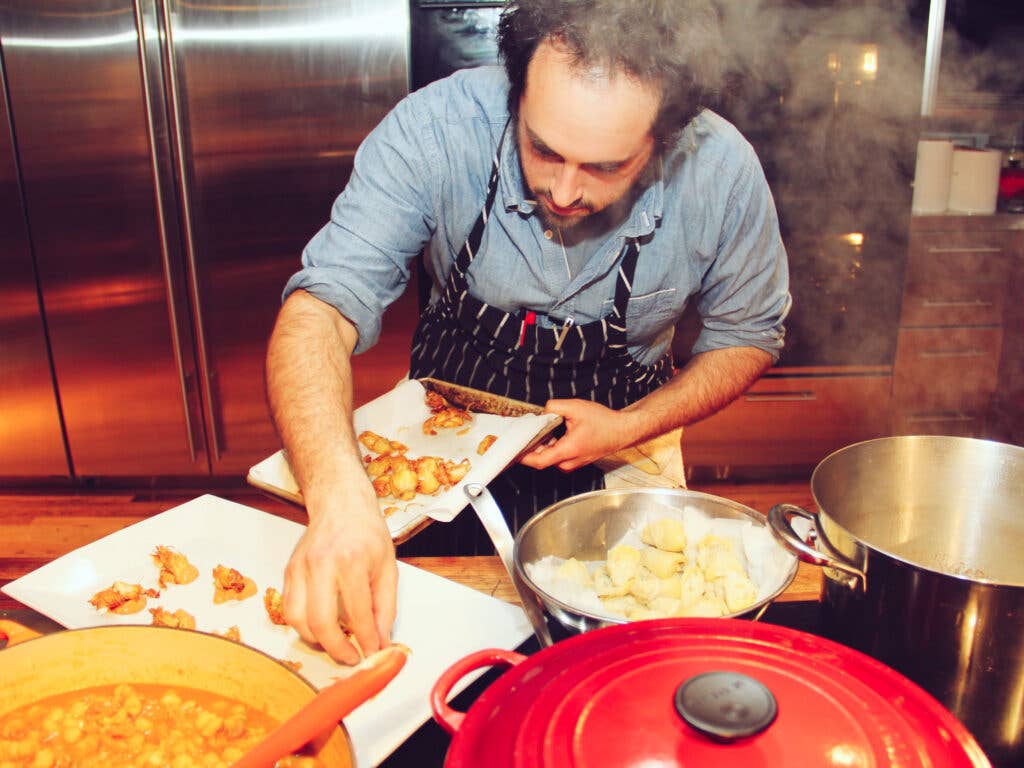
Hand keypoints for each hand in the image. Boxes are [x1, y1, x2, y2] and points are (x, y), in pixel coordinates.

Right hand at [282, 486, 397, 664]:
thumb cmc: (367, 533)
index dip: (366, 639)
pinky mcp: (289, 571)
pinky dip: (303, 625)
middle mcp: (322, 564)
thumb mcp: (388, 567)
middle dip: (336, 648)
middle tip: (351, 657)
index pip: (357, 613)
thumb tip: (381, 640)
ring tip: (336, 643)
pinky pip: (289, 609)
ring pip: (298, 620)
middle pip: (321, 621)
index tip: (372, 652)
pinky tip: (320, 627)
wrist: (341, 504)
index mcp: (351, 561)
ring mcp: (300, 568)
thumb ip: (385, 607)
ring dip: (317, 640)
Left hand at [519, 399, 638, 471]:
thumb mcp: (576, 407)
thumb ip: (555, 407)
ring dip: (542, 444)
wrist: (622, 430)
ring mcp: (572, 463)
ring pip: (549, 456)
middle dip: (531, 445)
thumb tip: (542, 412)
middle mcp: (569, 461)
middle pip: (541, 458)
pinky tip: (553, 433)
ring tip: (542, 428)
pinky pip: (557, 456)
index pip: (537, 460)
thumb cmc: (604, 422)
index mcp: (568, 450)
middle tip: (524, 431)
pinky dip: (551, 445)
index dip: (521, 456)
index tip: (510, 449)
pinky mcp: (575, 460)